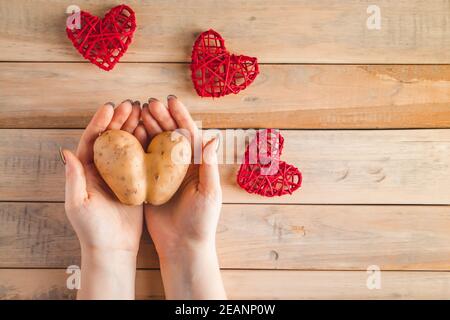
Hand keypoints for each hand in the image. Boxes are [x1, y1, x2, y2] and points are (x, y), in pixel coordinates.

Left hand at [62, 100, 145, 298]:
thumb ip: (73, 178)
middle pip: (111, 138)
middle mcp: (103, 168)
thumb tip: (66, 151)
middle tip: (132, 104)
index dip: (101, 122)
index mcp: (86, 170)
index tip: (111, 107)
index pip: (92, 140)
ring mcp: (121, 174)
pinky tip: (154, 133)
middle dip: (120, 120)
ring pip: (128, 145)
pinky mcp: (136, 181)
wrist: (113, 248)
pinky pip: (142, 158)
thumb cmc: (92, 229)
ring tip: (144, 112)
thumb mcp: (79, 204)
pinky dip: (147, 144)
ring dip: (134, 127)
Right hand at [141, 96, 225, 298]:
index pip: (188, 135)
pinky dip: (135, 148)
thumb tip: (213, 138)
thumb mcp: (209, 192)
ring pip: (154, 145)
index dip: (180, 117)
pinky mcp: (149, 185)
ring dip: (147, 128)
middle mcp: (179, 166)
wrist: (183, 246)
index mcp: (196, 165)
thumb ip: (209, 166)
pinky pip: (141, 162)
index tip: (170, 100)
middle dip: (160, 118)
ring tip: (137, 112)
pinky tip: (126, 135)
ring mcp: (163, 174)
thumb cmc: (202, 221)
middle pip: (169, 136)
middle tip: (148, 102)